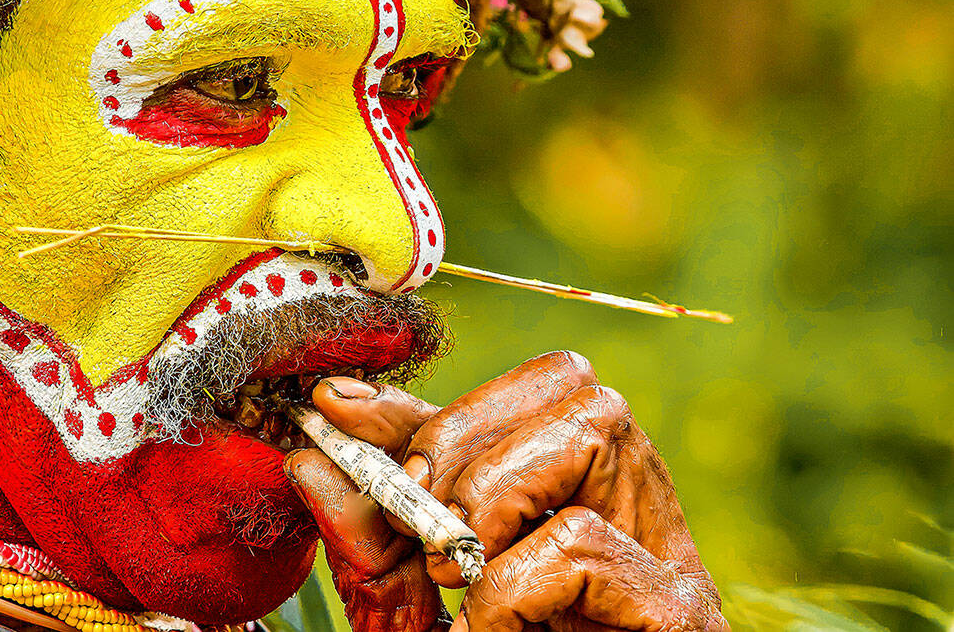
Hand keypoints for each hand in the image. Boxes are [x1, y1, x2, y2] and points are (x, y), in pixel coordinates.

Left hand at [283, 351, 727, 631]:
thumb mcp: (409, 598)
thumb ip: (372, 531)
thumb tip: (311, 456)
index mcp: (586, 492)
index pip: (534, 386)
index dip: (433, 395)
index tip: (338, 410)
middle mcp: (641, 512)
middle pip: (573, 383)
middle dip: (462, 437)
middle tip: (416, 527)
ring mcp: (673, 562)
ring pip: (593, 430)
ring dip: (490, 499)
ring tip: (458, 581)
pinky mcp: (681, 617)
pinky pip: (581, 543)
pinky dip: (507, 587)